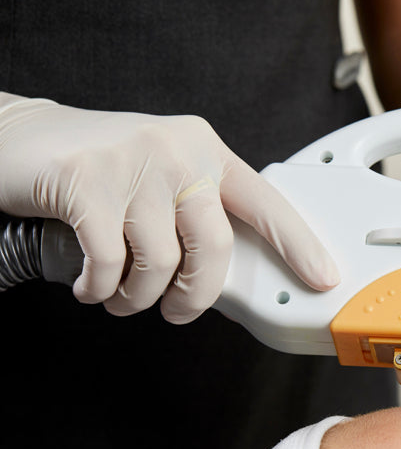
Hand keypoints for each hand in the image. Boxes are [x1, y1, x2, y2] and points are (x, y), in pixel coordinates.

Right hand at [0, 95, 338, 323]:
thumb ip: (196, 210)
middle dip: (195, 296)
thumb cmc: (97, 167)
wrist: (15, 137)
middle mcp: (178, 152)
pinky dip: (100, 288)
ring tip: (120, 297)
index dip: (298, 244)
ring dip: (138, 298)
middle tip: (175, 311)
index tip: (323, 277)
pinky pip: (110, 263)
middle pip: (214, 248)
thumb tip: (226, 274)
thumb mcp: (162, 174)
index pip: (266, 203)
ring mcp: (133, 163)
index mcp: (206, 150)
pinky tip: (90, 285)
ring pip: (160, 263)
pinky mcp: (87, 182)